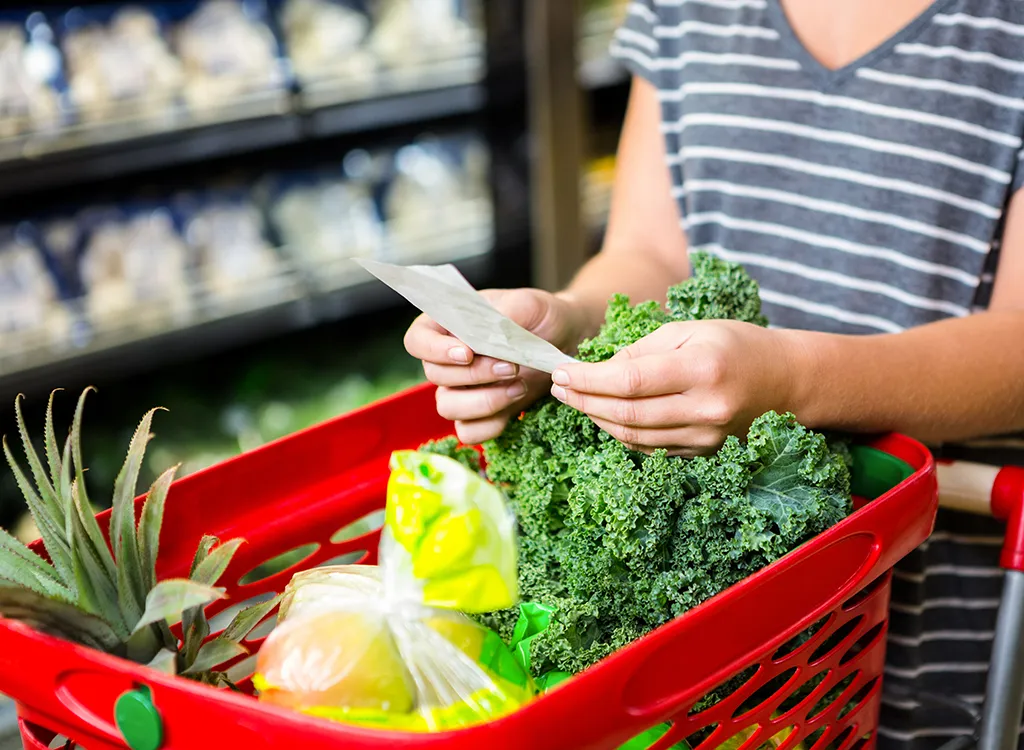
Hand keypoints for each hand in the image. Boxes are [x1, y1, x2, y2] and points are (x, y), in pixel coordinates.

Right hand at [404, 288, 584, 443]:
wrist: (567, 340)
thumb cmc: (541, 316)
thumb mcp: (529, 304)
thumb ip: (505, 316)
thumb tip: (487, 335)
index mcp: (447, 326)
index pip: (417, 340)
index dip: (434, 350)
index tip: (467, 353)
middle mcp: (447, 360)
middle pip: (435, 376)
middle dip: (475, 375)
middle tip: (512, 367)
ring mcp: (461, 390)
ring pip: (448, 408)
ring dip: (483, 401)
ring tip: (519, 385)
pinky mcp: (481, 415)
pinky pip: (469, 432)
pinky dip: (491, 425)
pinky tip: (516, 405)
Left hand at [548, 320, 802, 455]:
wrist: (787, 382)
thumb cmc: (737, 345)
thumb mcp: (691, 330)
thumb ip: (643, 349)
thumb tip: (600, 369)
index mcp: (701, 369)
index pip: (628, 381)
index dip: (588, 380)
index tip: (562, 372)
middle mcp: (704, 408)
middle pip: (626, 413)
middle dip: (584, 401)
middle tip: (559, 389)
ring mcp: (705, 436)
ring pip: (634, 436)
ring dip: (597, 419)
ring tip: (577, 400)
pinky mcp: (703, 452)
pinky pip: (651, 448)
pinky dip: (622, 433)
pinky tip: (605, 415)